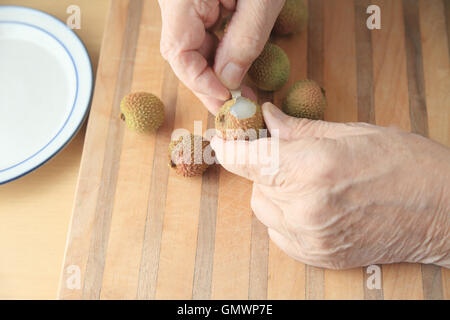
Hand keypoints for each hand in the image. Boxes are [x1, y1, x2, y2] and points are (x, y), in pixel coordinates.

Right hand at [158, 0, 284, 113]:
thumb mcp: (262, 1)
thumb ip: (244, 40)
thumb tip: (228, 81)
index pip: (177, 51)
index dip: (200, 81)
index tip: (227, 97)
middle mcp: (174, 3)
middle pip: (182, 55)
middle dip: (209, 85)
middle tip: (233, 108)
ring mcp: (183, 4)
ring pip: (191, 48)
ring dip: (215, 74)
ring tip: (240, 95)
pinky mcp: (195, 3)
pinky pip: (201, 36)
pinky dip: (218, 56)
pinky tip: (235, 71)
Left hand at [211, 103, 449, 268]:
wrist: (443, 212)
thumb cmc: (407, 165)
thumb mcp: (353, 133)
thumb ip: (300, 129)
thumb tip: (268, 119)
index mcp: (313, 167)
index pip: (249, 159)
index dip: (229, 147)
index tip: (221, 140)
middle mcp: (305, 206)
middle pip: (255, 184)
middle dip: (265, 167)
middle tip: (288, 156)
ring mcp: (310, 236)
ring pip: (264, 209)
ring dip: (274, 192)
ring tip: (307, 181)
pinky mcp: (316, 256)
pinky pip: (278, 232)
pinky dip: (285, 216)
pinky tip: (312, 204)